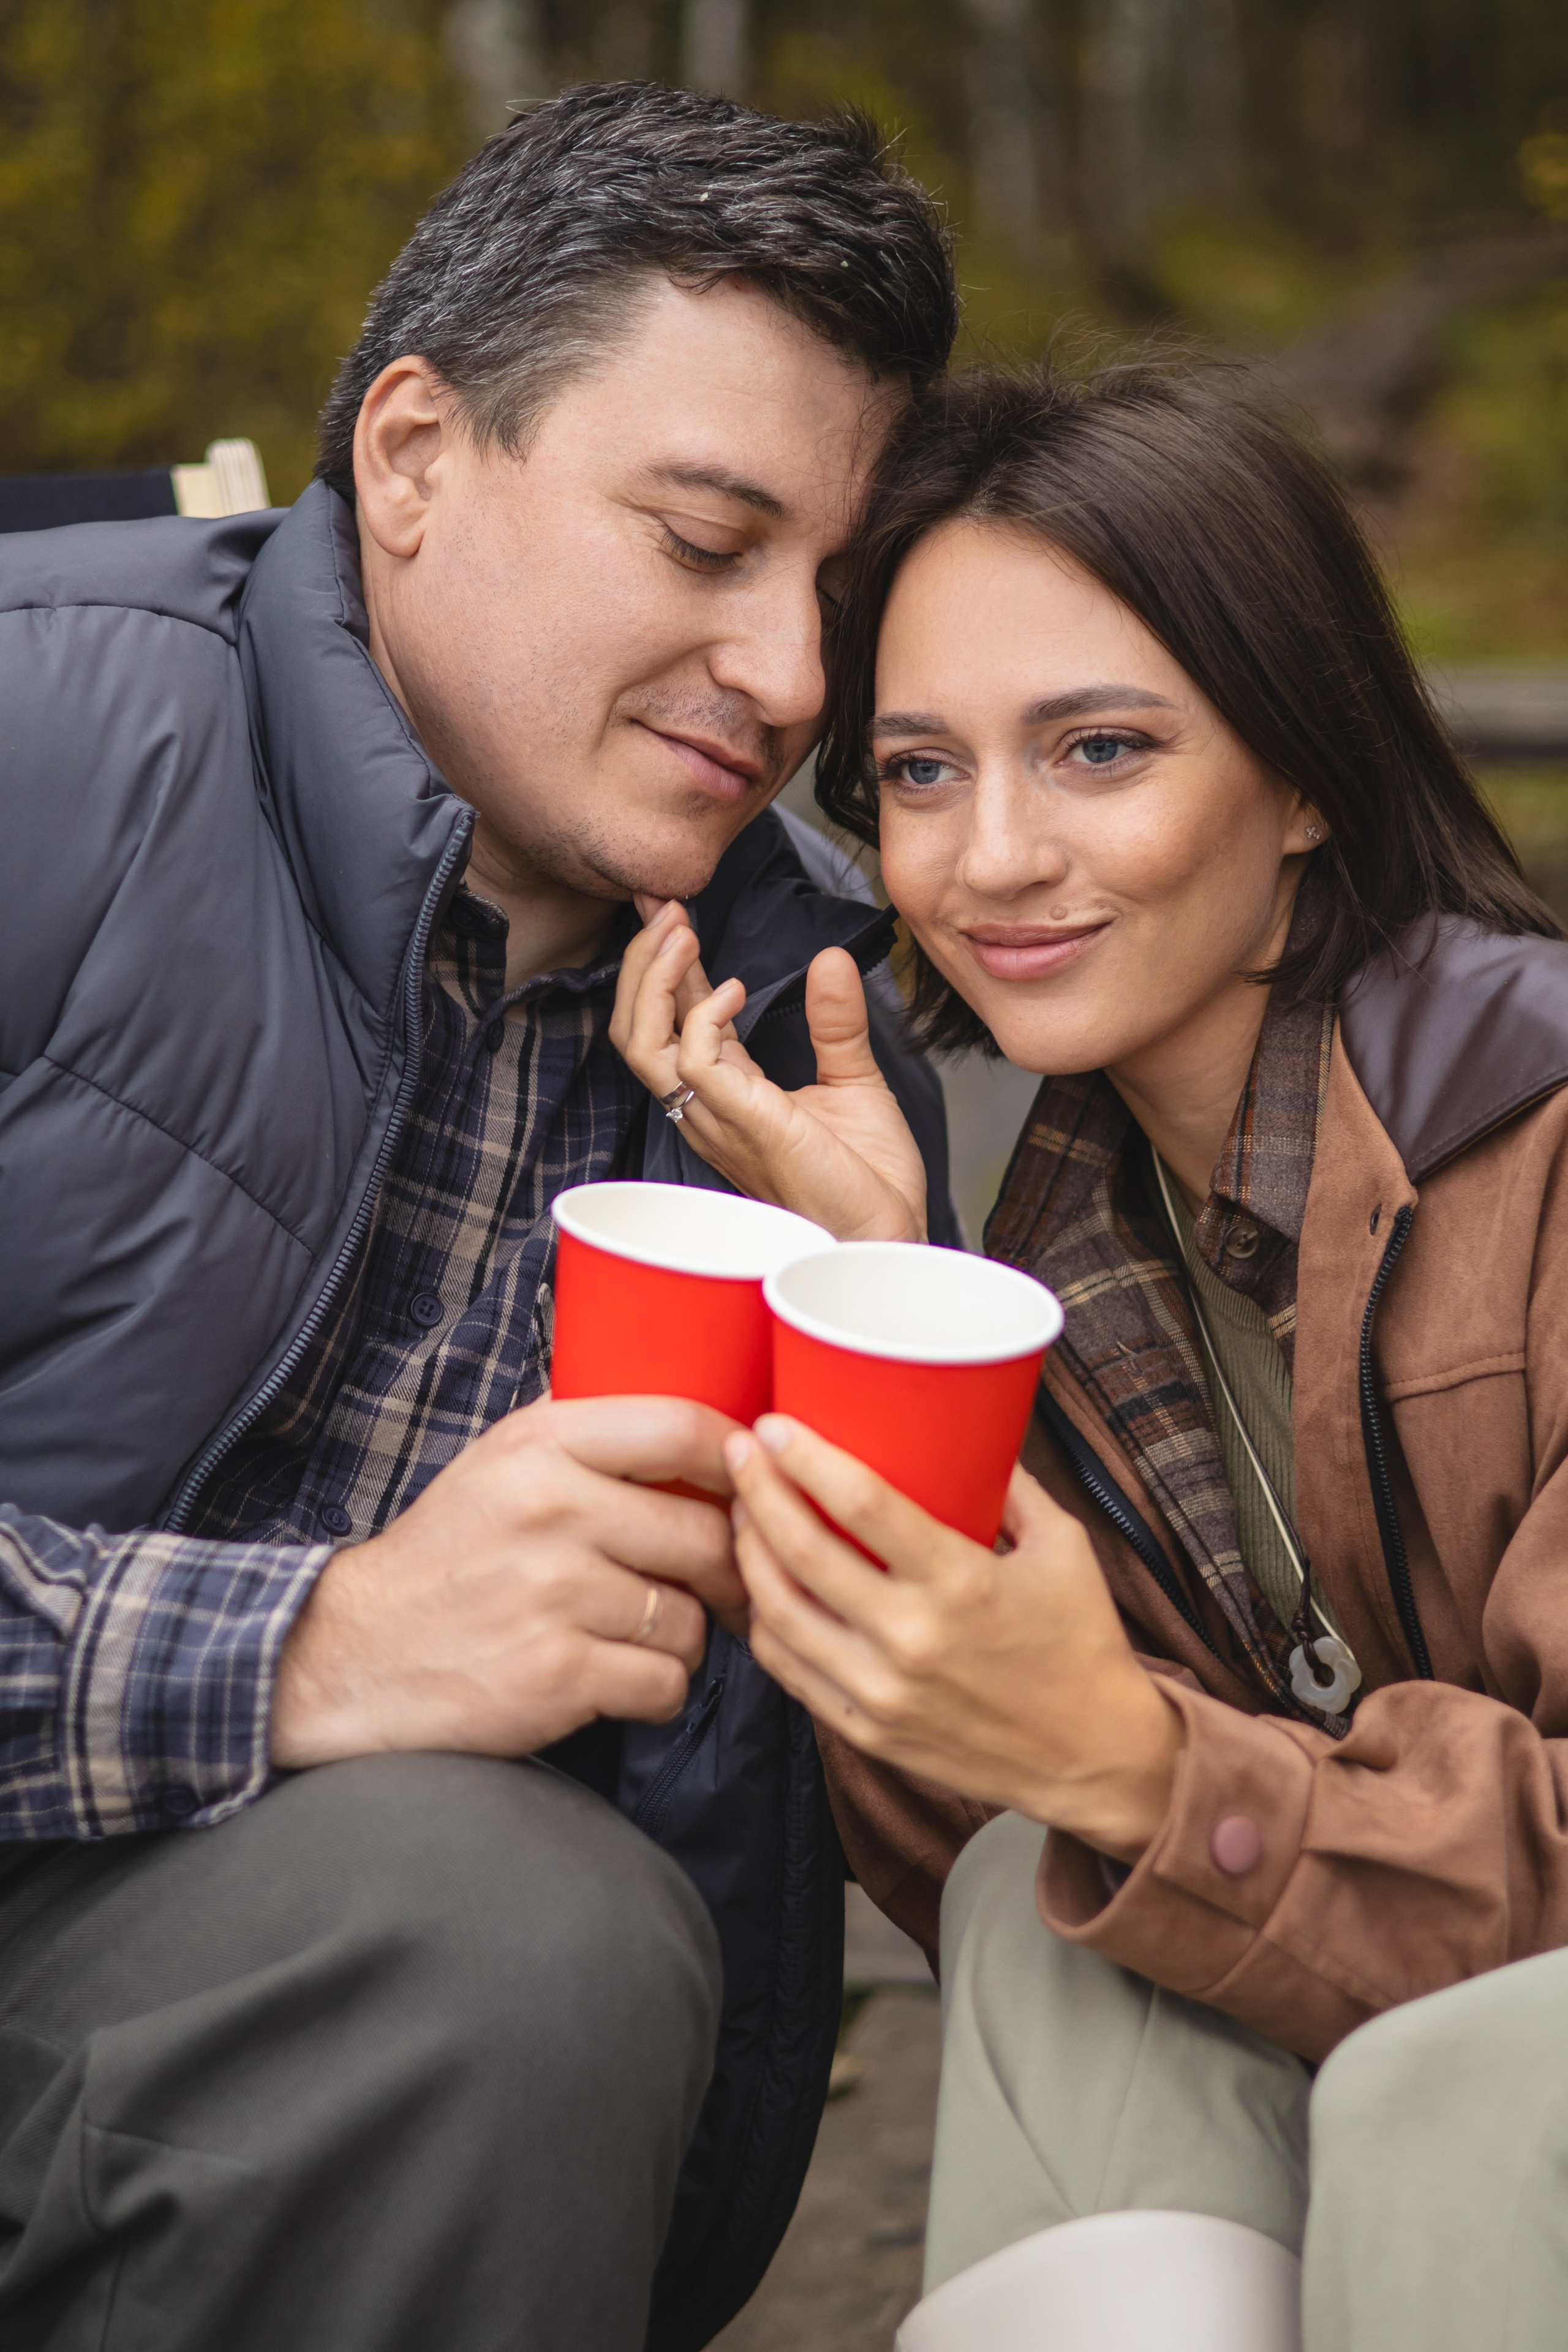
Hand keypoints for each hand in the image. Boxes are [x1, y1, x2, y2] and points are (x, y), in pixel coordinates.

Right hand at [271, 1394, 747, 1768]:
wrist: (351, 1656)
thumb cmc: (446, 1560)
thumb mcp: (501, 1466)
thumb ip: (591, 1443)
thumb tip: (710, 1431)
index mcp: (541, 1445)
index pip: (682, 1428)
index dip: (743, 1461)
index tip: (763, 1486)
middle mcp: (551, 1509)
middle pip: (707, 1534)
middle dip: (730, 1571)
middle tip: (723, 1589)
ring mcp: (555, 1594)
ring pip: (692, 1618)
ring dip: (685, 1639)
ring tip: (639, 1638)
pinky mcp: (557, 1674)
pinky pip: (665, 1683)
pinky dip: (656, 1693)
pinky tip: (617, 1683)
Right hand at [609, 897, 927, 1242]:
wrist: (889, 1236)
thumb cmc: (866, 1178)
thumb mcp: (853, 1080)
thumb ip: (834, 1021)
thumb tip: (830, 958)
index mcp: (729, 1093)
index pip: (673, 1021)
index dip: (664, 966)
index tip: (671, 911)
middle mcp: (710, 1107)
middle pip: (636, 1030)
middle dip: (643, 963)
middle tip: (665, 908)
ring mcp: (721, 1119)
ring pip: (644, 1045)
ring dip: (655, 981)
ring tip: (681, 933)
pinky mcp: (748, 1126)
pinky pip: (693, 1065)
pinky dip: (704, 1017)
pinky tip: (735, 988)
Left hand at [724, 1417, 1180, 1862]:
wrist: (1093, 1757)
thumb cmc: (1081, 1644)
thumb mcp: (1063, 1547)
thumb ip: (1012, 1483)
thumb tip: (969, 1426)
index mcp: (961, 1584)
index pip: (862, 1506)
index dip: (807, 1458)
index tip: (773, 1425)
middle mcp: (911, 1639)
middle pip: (802, 1552)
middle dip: (757, 1491)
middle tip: (738, 1453)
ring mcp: (882, 1691)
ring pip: (778, 1613)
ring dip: (748, 1554)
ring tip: (744, 1512)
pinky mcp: (866, 1730)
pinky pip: (789, 1670)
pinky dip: (765, 1622)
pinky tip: (762, 1587)